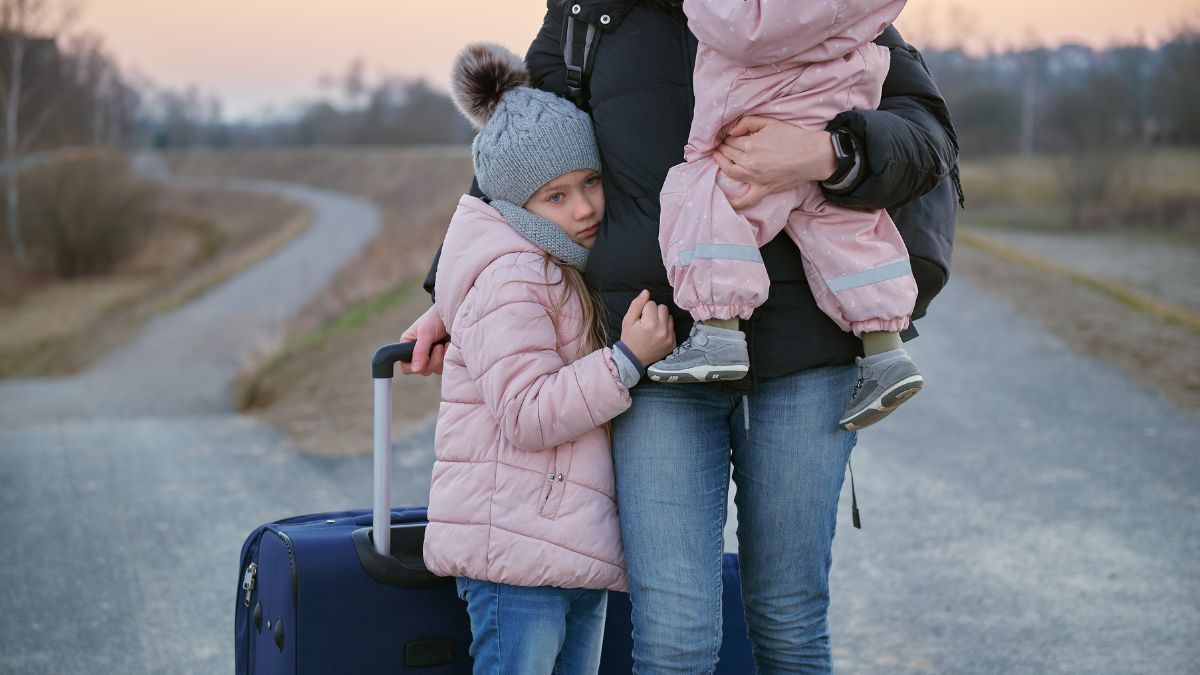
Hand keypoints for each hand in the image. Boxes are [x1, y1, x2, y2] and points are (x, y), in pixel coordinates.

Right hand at [399, 305, 447, 375]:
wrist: (455, 312)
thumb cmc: (436, 318)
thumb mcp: (425, 332)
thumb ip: (420, 351)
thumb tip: (416, 370)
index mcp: (408, 345)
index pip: (406, 366)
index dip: (414, 366)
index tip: (423, 358)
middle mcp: (419, 353)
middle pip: (422, 370)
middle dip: (432, 360)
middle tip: (438, 346)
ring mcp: (432, 356)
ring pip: (435, 369)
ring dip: (442, 358)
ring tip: (445, 343)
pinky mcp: (444, 357)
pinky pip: (445, 367)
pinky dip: (448, 357)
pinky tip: (450, 345)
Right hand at [619, 290, 675, 364]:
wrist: (633, 358)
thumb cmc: (629, 338)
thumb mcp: (627, 320)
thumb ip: (636, 304)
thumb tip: (646, 292)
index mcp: (650, 324)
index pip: (651, 303)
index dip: (644, 309)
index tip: (640, 318)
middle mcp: (662, 330)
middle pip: (663, 307)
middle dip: (654, 312)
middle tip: (647, 322)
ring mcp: (669, 337)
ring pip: (669, 316)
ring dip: (662, 319)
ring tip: (653, 327)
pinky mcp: (673, 343)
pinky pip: (673, 327)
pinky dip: (666, 328)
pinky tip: (657, 334)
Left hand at [713, 116, 837, 209]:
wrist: (813, 155)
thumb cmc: (793, 137)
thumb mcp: (769, 122)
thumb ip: (747, 122)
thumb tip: (731, 131)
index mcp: (750, 144)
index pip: (731, 141)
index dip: (728, 138)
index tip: (728, 137)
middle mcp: (750, 161)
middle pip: (729, 154)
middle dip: (723, 148)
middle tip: (722, 146)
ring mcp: (755, 177)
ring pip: (730, 172)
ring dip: (722, 164)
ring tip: (719, 159)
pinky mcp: (763, 189)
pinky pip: (746, 199)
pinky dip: (736, 202)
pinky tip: (728, 201)